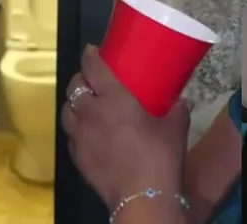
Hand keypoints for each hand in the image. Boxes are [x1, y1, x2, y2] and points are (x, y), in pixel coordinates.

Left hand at [61, 45, 189, 207]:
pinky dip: (76, 130)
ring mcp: (80, 136)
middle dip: (80, 80)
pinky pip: (71, 136)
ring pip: (67, 111)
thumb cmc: (159, 156)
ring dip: (73, 105)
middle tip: (91, 80)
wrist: (141, 196)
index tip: (91, 50)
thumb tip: (179, 101)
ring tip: (84, 106)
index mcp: (113, 98)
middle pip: (74, 88)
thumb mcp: (174, 129)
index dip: (89, 56)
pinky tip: (87, 134)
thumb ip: (176, 110)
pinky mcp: (77, 157)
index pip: (92, 68)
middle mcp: (90, 113)